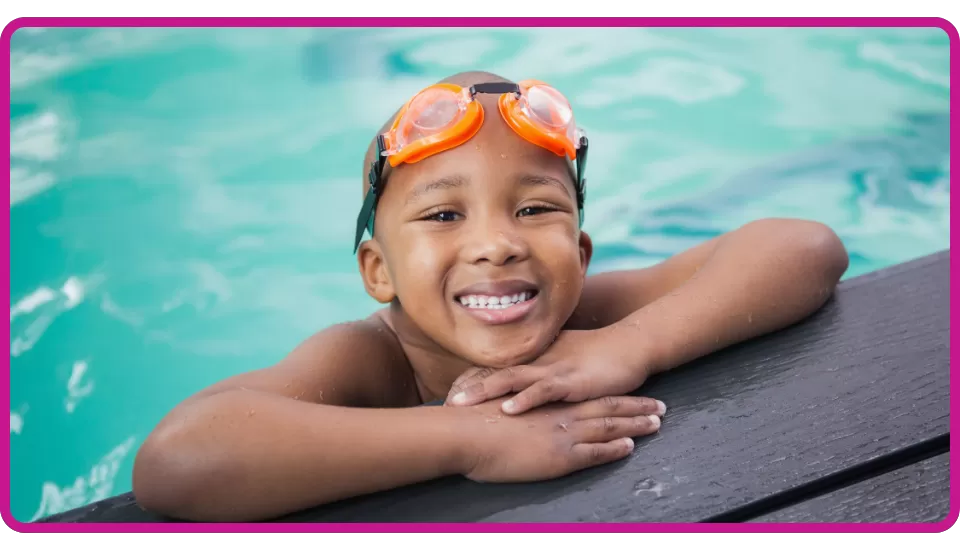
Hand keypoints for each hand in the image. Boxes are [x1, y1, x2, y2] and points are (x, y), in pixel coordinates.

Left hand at [446, 328, 659, 415]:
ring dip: (484, 391)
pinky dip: (525, 399)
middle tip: (442, 401)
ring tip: (461, 404)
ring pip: (511, 379)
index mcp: (533, 358)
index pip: (493, 367)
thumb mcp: (562, 363)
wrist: (631, 346)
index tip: (446, 393)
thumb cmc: (596, 355)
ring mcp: (553, 370)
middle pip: (494, 372)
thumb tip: (516, 387)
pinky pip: (544, 390)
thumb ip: (539, 372)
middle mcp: (538, 362)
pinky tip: (508, 408)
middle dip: (467, 387)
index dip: (469, 380)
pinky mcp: (571, 381)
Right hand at [455, 395, 663, 482]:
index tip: (630, 391)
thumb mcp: (500, 404)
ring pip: (609, 426)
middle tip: (659, 406)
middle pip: (606, 406)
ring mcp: (563, 433)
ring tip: (657, 423)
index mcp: (548, 401)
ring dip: (635, 424)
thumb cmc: (474, 420)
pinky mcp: (560, 456)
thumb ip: (517, 405)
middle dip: (635, 407)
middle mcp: (561, 413)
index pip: (587, 395)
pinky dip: (614, 448)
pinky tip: (630, 446)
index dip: (611, 394)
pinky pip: (595, 452)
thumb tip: (519, 408)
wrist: (466, 433)